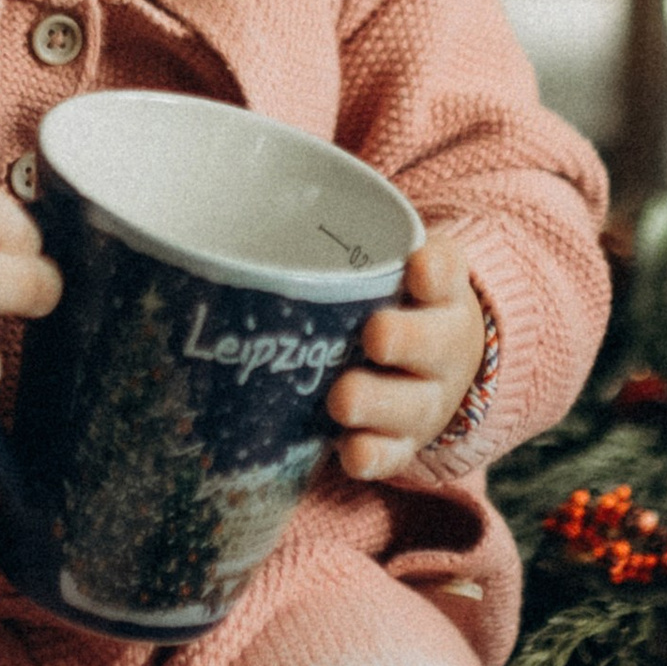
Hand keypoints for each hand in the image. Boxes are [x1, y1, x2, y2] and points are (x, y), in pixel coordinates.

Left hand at [327, 229, 483, 484]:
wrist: (433, 363)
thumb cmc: (382, 300)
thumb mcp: (374, 260)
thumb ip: (326, 240)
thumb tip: (220, 210)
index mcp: (438, 290)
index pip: (446, 272)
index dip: (436, 270)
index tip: (418, 268)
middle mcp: (440, 344)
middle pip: (434, 343)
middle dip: (406, 341)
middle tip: (374, 336)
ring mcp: (424, 396)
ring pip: (412, 403)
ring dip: (378, 403)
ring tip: (342, 400)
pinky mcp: (402, 440)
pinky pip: (393, 453)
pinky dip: (373, 455)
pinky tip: (350, 453)